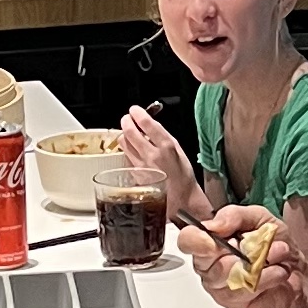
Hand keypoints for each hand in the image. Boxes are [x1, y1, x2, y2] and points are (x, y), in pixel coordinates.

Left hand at [117, 105, 200, 219]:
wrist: (181, 198)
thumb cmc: (183, 176)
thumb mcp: (178, 150)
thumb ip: (163, 137)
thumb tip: (150, 125)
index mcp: (166, 147)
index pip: (147, 124)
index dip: (138, 113)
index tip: (135, 109)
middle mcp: (151, 155)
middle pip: (129, 132)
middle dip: (126, 121)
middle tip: (127, 118)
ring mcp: (141, 166)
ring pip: (124, 143)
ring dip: (124, 134)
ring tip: (129, 132)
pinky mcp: (134, 174)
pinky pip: (126, 155)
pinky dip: (128, 149)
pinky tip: (133, 149)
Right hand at [181, 204, 307, 307]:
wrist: (302, 275)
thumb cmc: (278, 248)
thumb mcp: (261, 219)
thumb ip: (235, 215)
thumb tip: (215, 224)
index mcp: (212, 241)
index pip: (188, 240)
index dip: (195, 240)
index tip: (211, 239)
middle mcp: (212, 266)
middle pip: (204, 263)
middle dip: (235, 252)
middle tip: (256, 244)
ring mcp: (222, 288)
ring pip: (227, 277)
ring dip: (258, 261)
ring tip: (277, 253)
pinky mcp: (237, 304)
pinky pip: (246, 290)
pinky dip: (268, 276)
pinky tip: (278, 272)